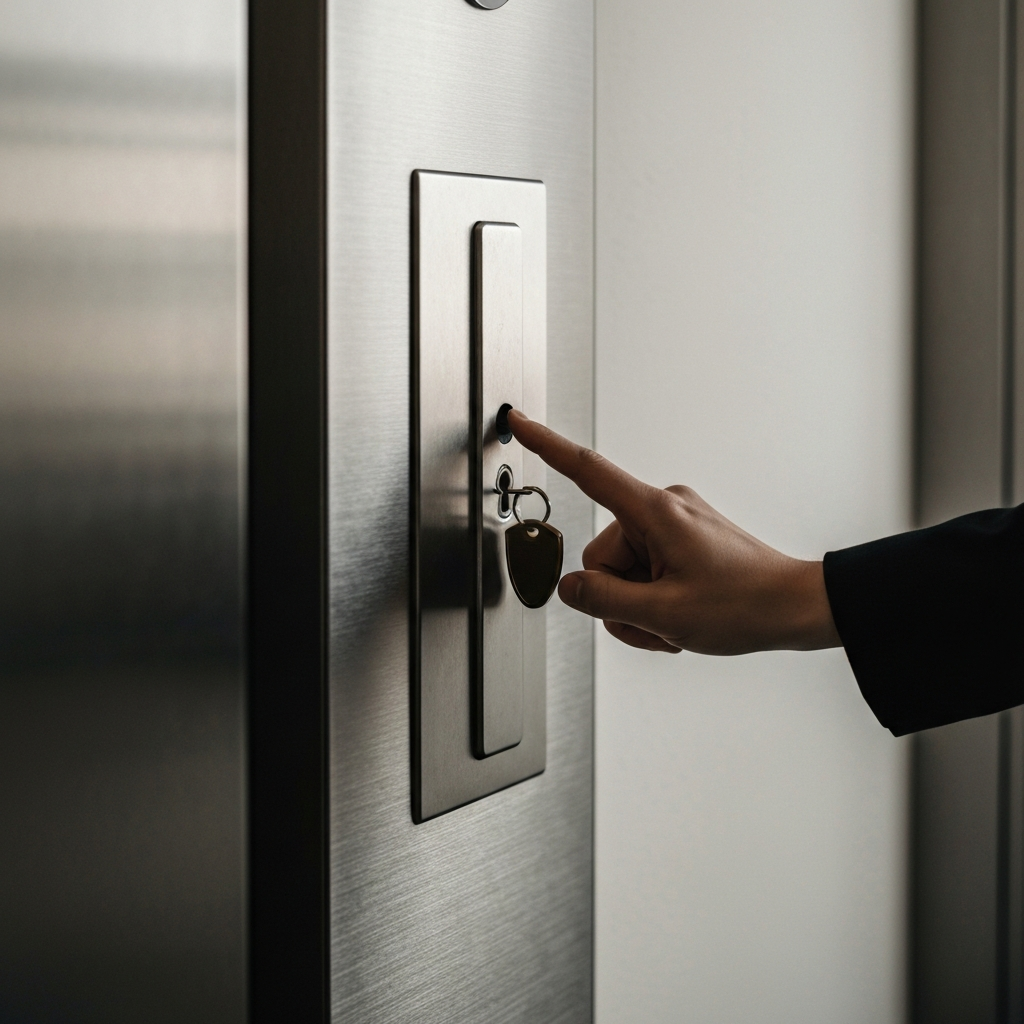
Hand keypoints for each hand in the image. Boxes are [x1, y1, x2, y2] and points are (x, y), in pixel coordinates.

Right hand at [508, 409, 840, 654]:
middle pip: (602, 557)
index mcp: (655, 512)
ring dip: (640, 607)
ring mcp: (674, 524)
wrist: (795, 607)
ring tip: (677, 622)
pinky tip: (681, 617)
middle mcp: (662, 508)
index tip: (519, 422)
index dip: (546, 446)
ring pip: (622, 572)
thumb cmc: (745, 605)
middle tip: (659, 620)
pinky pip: (645, 573)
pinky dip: (654, 602)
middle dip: (620, 598)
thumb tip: (569, 588)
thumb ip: (604, 600)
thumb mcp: (664, 615)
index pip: (587, 471)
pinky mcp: (683, 539)